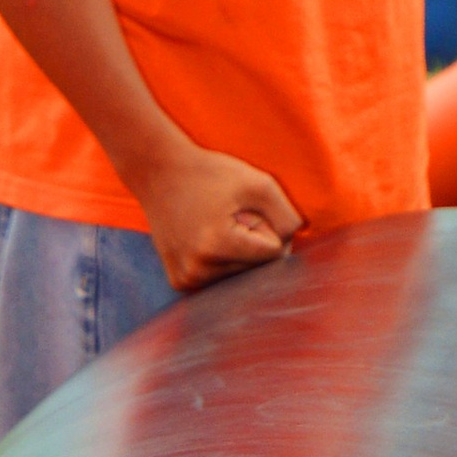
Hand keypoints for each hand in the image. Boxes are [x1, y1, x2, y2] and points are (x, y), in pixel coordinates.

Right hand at [137, 140, 302, 290]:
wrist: (161, 174)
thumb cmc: (212, 174)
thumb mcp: (258, 183)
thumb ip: (286, 215)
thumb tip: (295, 244)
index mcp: (216, 246)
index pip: (272, 254)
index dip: (267, 226)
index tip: (247, 209)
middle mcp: (197, 272)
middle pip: (256, 269)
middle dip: (254, 242)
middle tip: (232, 215)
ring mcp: (186, 281)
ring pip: (240, 277)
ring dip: (239, 252)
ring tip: (218, 225)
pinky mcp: (180, 283)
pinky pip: (220, 279)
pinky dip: (223, 260)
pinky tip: (207, 237)